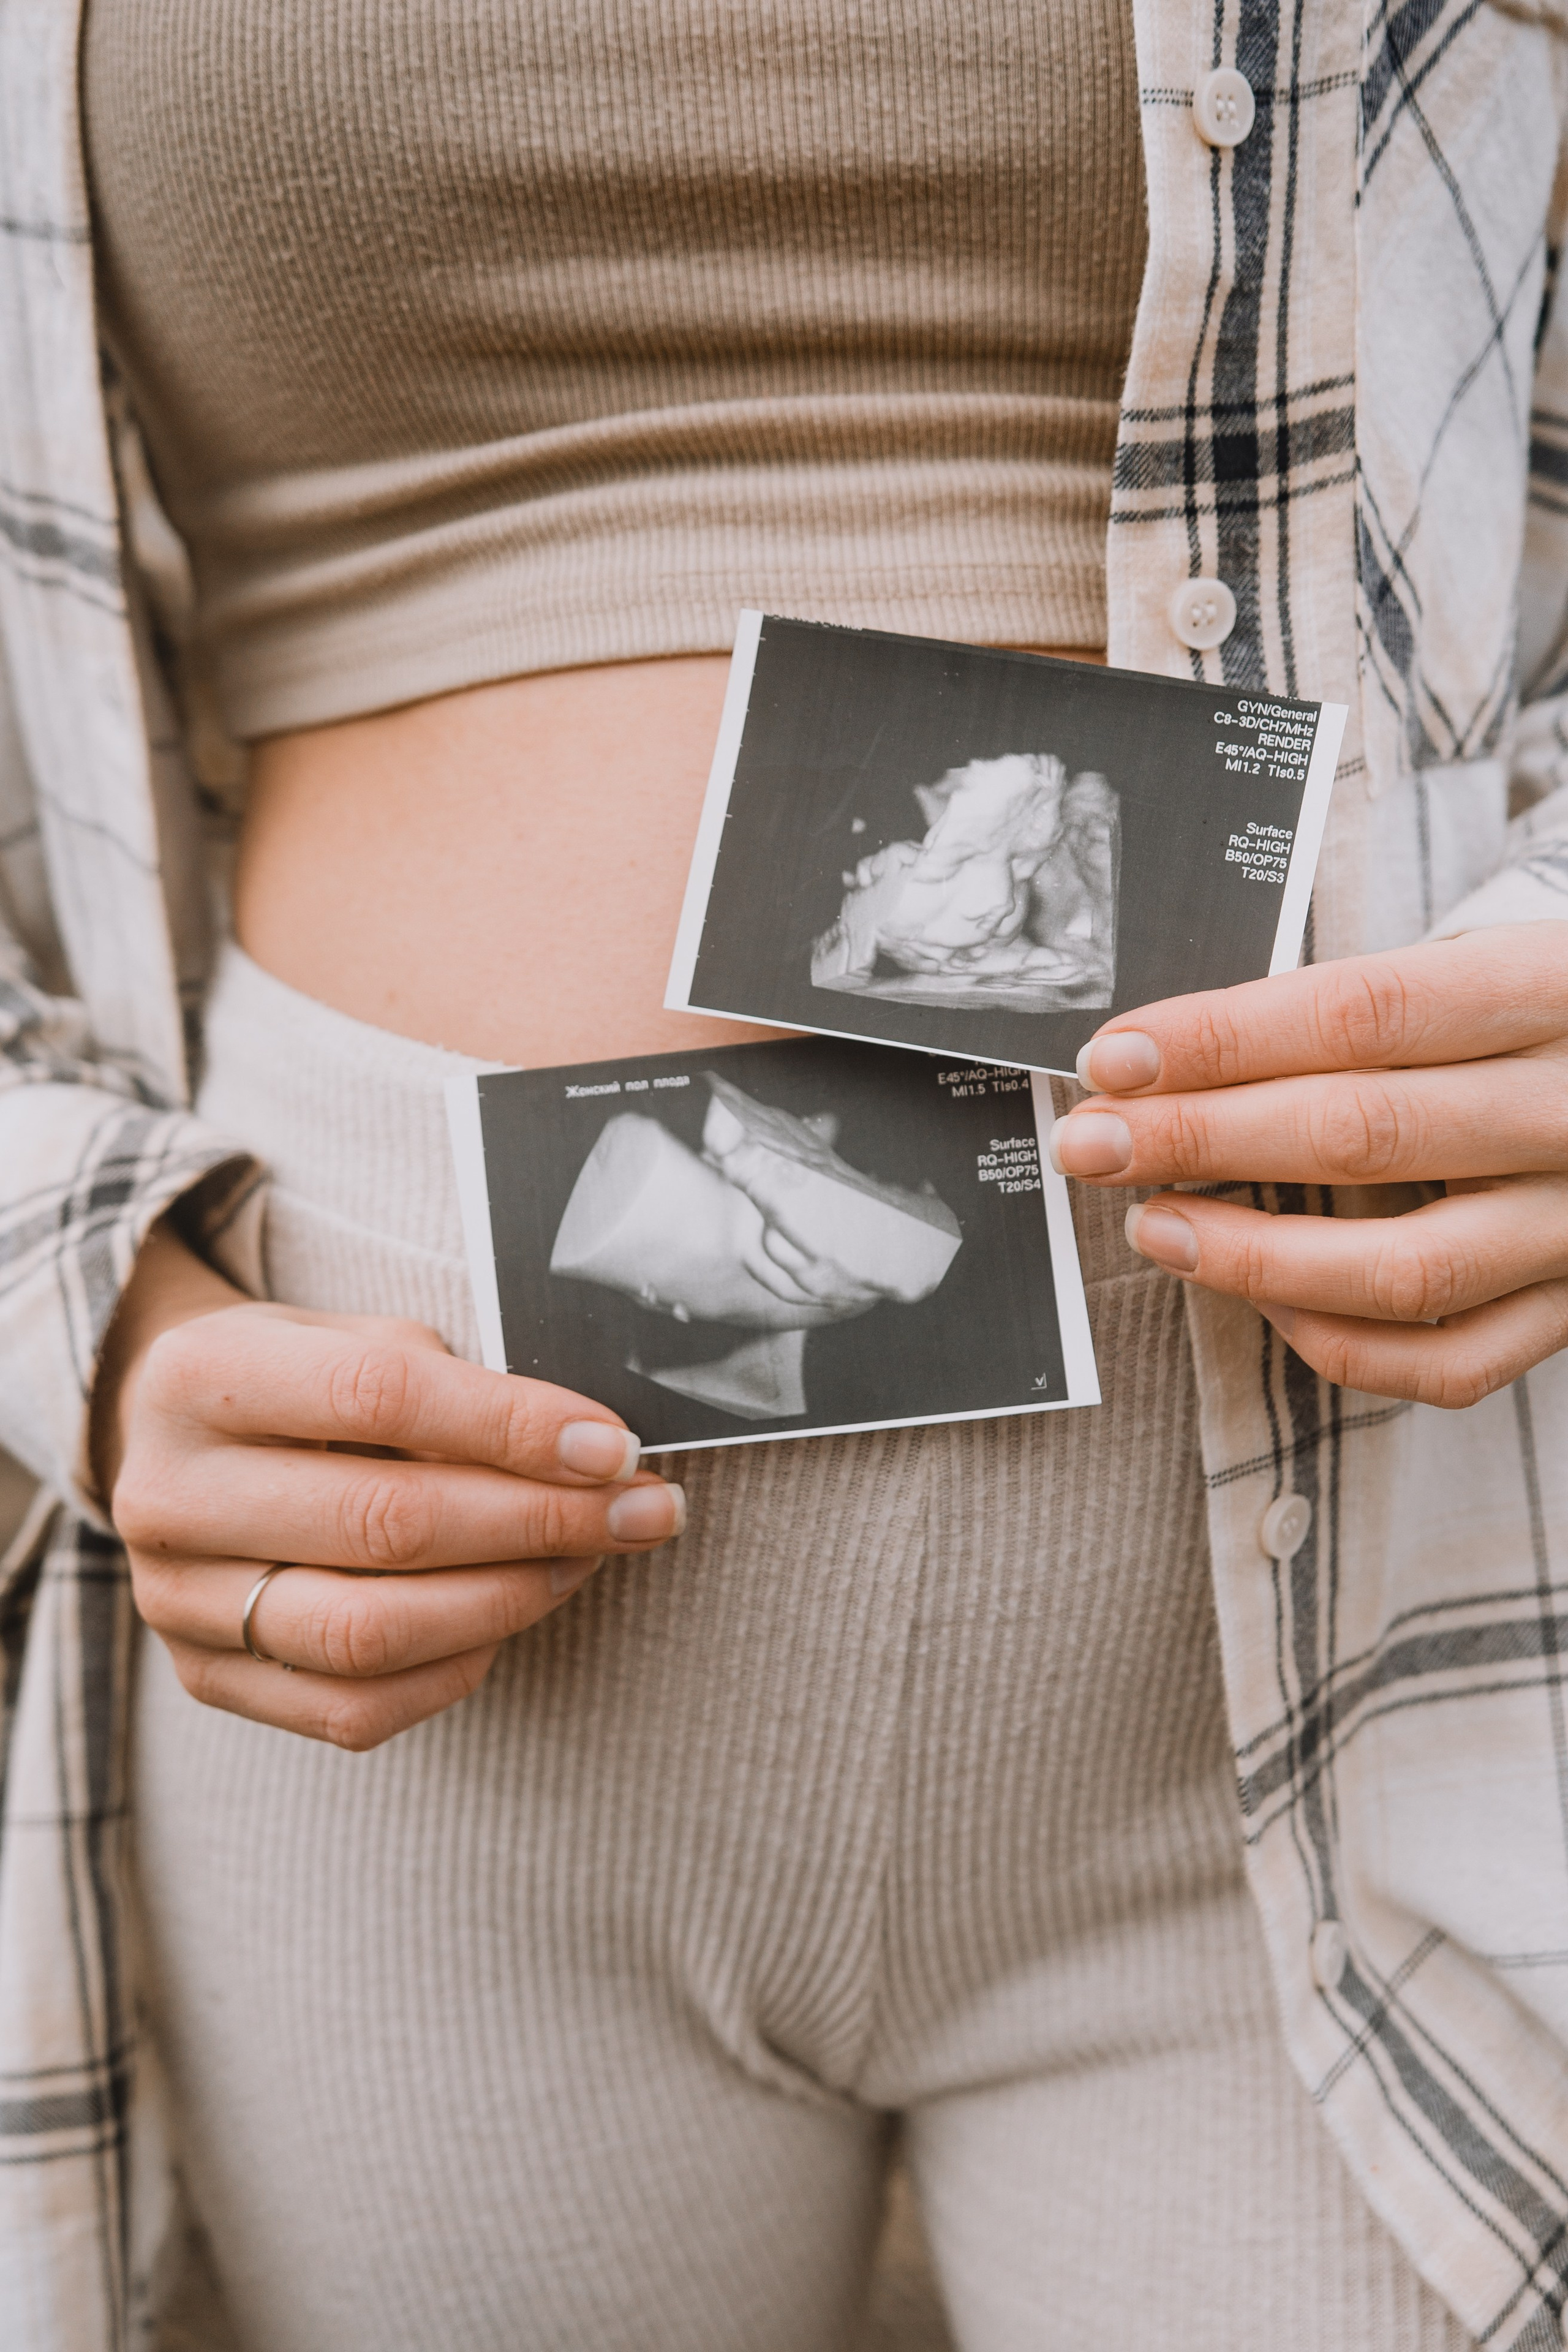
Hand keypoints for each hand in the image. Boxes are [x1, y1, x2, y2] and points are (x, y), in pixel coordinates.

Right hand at [97, 1223, 683, 1746]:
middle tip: (639, 1511)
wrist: (172, 1436)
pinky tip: (510, 1614)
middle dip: (542, 1520)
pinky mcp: (206, 1677)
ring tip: (584, 1560)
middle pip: (386, 1523)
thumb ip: (453, 1386)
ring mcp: (179, 1600)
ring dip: (510, 1599)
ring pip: (371, 1632)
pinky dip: (456, 1667)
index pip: (381, 1397)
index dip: (513, 1425)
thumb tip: (589, 1454)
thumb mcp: (355, 1339)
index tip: (613, 1445)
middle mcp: (171, 1494)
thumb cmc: (295, 1380)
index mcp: (202, 1377)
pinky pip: (354, 1709)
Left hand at [1049, 923, 1567, 1408]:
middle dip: (1199, 1139)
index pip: (1361, 1014)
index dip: (1222, 1039)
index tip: (1116, 1058)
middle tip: (1090, 1142)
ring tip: (1153, 1227)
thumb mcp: (1489, 965)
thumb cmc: (1547, 1019)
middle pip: (1362, 1133)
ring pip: (1401, 1270)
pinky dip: (1338, 1343)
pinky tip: (1263, 1301)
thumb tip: (1172, 1058)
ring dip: (1250, 1257)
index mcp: (1556, 991)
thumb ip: (1364, 1008)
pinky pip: (1447, 1365)